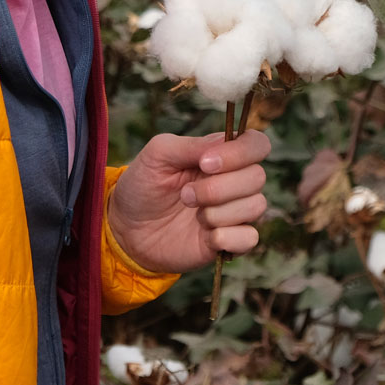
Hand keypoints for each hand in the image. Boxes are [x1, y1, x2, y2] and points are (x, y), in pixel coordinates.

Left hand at [105, 129, 272, 273]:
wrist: (127, 229)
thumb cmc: (143, 185)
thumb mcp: (158, 155)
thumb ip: (191, 145)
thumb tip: (224, 143)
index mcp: (221, 155)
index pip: (256, 144)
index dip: (240, 153)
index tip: (205, 164)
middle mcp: (234, 181)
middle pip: (257, 177)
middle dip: (218, 188)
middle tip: (185, 195)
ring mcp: (235, 212)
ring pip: (255, 206)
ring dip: (218, 212)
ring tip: (192, 213)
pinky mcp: (231, 241)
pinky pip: (250, 238)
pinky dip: (226, 237)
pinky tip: (205, 236)